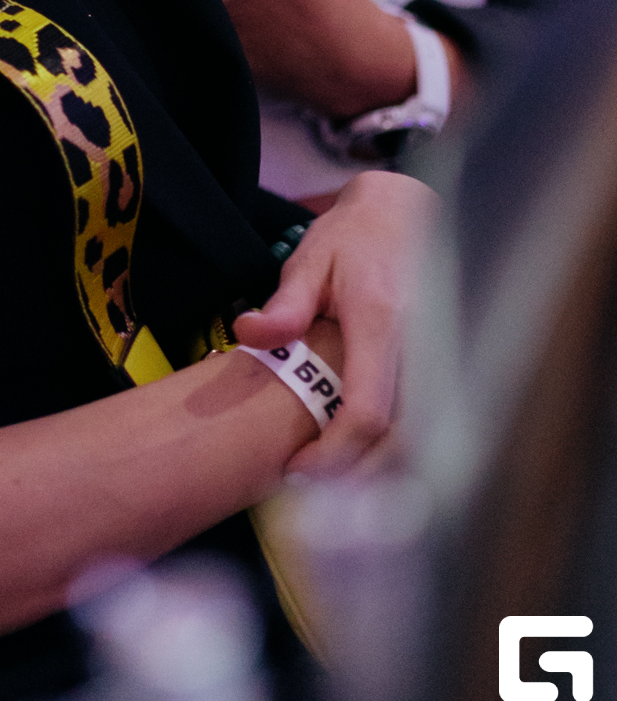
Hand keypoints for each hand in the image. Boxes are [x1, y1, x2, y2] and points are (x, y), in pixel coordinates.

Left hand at [233, 171, 435, 472]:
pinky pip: (436, 430)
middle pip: (402, 443)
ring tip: (335, 480)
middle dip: (358, 480)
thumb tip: (248, 334)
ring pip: (425, 444)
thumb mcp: (310, 259)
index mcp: (383, 323)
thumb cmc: (354, 239)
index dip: (334, 455)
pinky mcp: (453, 370)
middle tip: (310, 486)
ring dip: (383, 476)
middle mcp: (424, 349)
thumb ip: (285, 304)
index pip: (367, 412)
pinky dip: (405, 457)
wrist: (408, 214)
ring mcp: (445, 361)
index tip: (296, 470)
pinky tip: (369, 461)